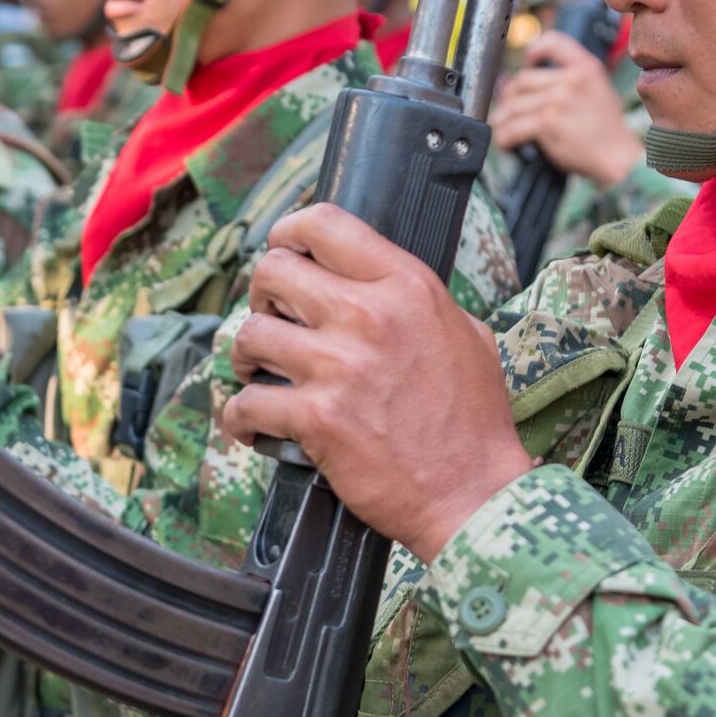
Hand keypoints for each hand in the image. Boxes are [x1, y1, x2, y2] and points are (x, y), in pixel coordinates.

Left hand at [226, 203, 532, 562]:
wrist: (474, 493)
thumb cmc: (473, 420)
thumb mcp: (465, 332)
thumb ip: (415, 299)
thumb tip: (373, 280)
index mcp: (406, 286)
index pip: (325, 223)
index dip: (288, 232)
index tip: (281, 250)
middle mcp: (368, 315)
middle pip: (273, 271)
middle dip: (261, 295)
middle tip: (272, 320)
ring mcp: (338, 366)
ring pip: (250, 334)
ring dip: (248, 357)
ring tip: (260, 373)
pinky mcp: (316, 418)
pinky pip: (246, 403)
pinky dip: (241, 417)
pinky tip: (256, 423)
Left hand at [489, 32, 641, 189]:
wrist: (618, 156)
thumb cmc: (605, 128)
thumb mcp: (598, 89)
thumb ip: (570, 78)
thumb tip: (525, 76)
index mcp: (586, 66)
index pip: (552, 42)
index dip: (533, 51)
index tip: (527, 64)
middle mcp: (572, 79)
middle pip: (523, 79)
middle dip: (509, 96)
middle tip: (508, 109)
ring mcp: (560, 100)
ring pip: (514, 104)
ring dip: (503, 119)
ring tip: (503, 127)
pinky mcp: (549, 122)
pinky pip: (515, 127)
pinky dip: (505, 137)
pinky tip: (506, 143)